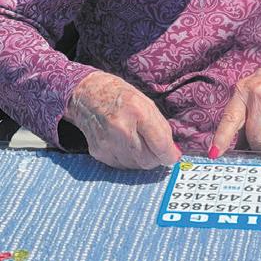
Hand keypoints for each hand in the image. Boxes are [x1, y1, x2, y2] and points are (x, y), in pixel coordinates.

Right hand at [64, 71, 181, 168]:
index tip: (172, 156)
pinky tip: (125, 145)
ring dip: (142, 159)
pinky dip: (128, 160)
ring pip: (135, 166)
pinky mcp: (98, 152)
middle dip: (156, 158)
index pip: (160, 144)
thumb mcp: (146, 103)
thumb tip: (172, 154)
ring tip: (138, 143)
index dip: (169, 154)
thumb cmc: (121, 95)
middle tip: (155, 149)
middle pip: (148, 160)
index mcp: (137, 111)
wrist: (88, 94)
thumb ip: (161, 128)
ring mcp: (107, 142)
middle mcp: (121, 128)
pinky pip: (121, 166)